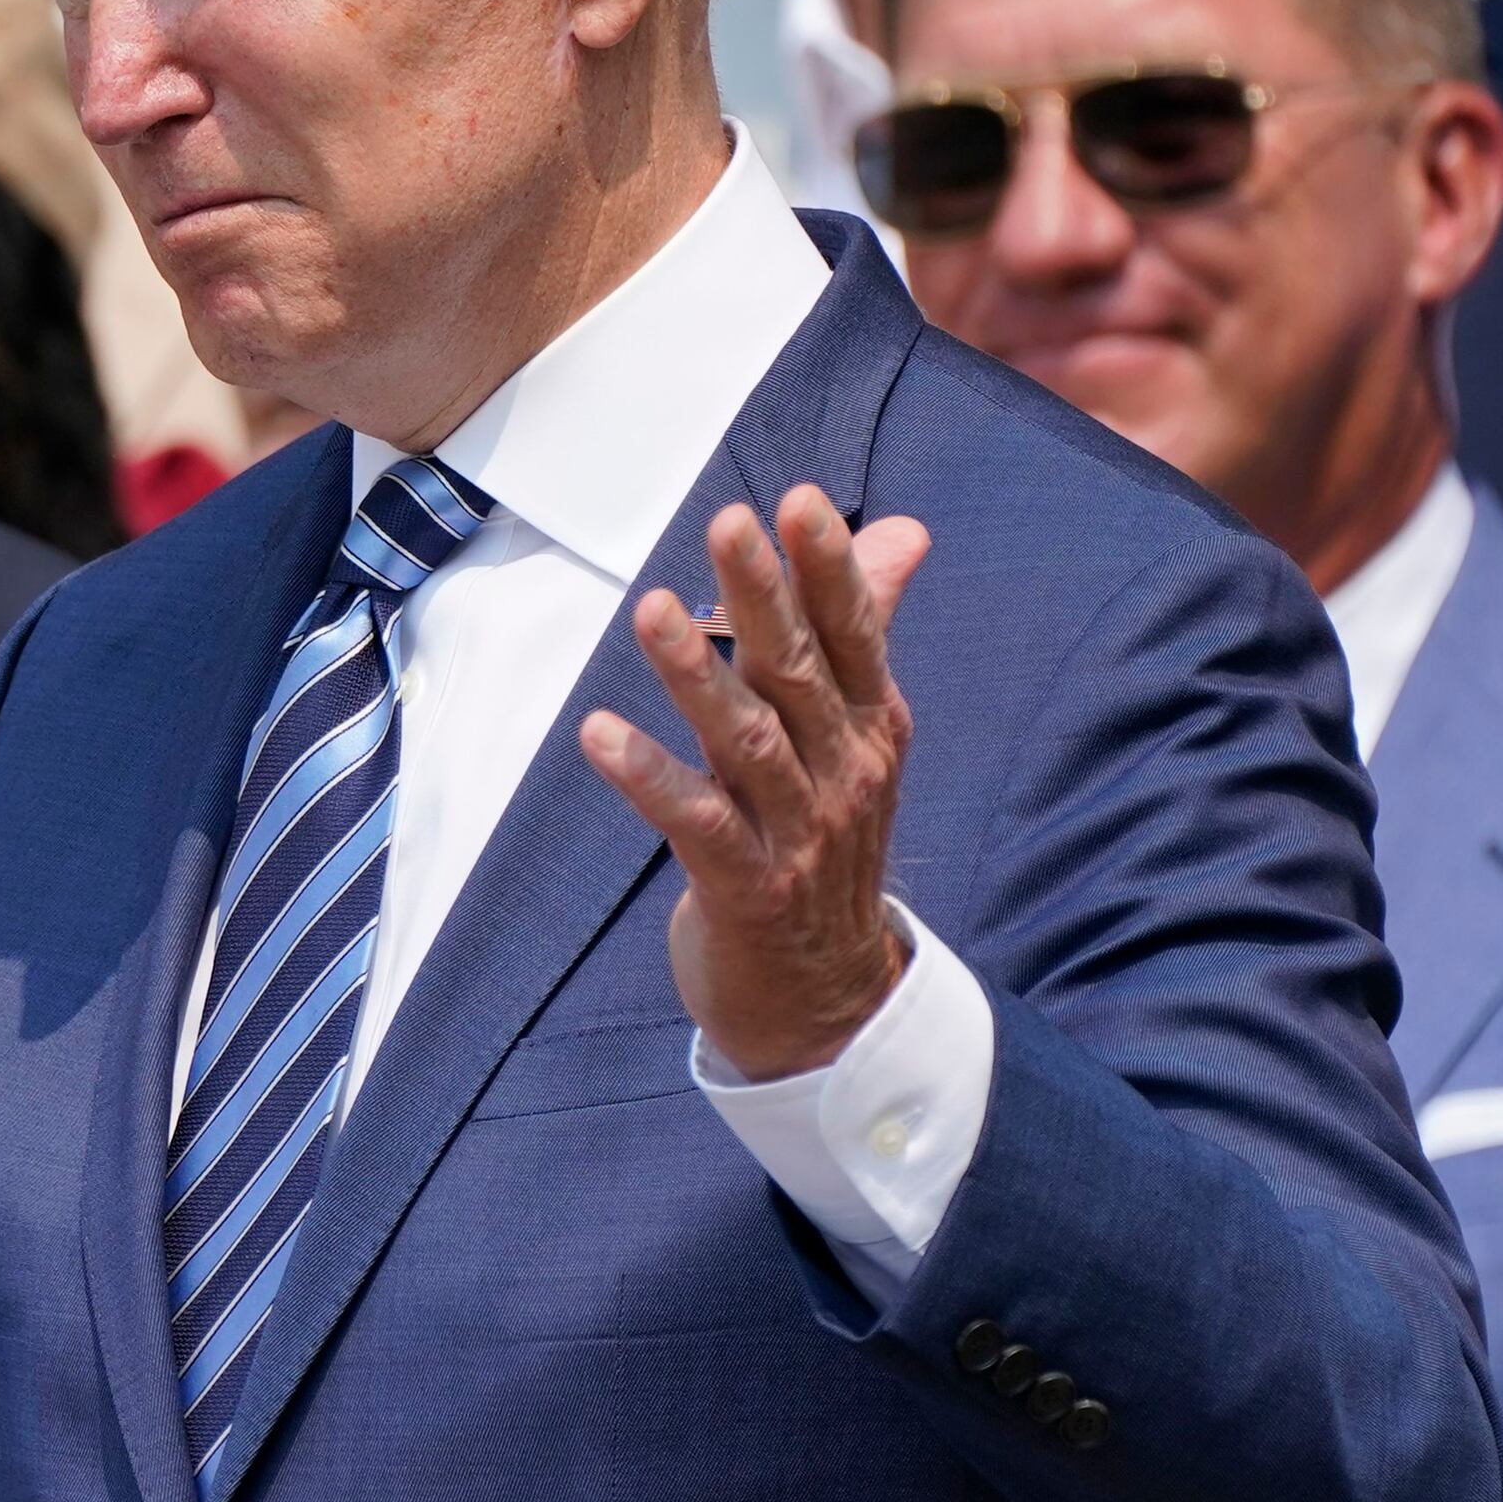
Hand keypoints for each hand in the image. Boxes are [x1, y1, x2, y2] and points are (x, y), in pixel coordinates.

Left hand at [581, 489, 932, 1082]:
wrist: (827, 1001)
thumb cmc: (824, 844)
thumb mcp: (854, 737)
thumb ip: (865, 629)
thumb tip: (903, 531)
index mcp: (872, 729)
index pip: (857, 636)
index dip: (831, 569)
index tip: (799, 500)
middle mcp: (844, 774)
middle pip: (801, 673)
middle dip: (765, 596)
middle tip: (727, 523)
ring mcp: (799, 835)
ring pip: (748, 741)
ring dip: (698, 674)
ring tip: (651, 609)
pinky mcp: (746, 890)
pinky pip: (695, 823)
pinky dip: (647, 777)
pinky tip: (598, 732)